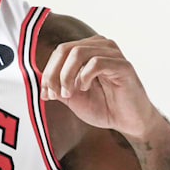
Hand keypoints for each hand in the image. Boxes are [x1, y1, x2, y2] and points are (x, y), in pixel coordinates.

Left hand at [40, 34, 159, 138]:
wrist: (129, 123)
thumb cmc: (104, 107)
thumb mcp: (73, 96)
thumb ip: (57, 85)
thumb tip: (40, 80)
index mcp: (88, 49)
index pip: (60, 51)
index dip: (48, 72)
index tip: (46, 94)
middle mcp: (100, 46)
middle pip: (65, 49)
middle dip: (54, 74)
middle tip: (54, 94)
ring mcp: (113, 53)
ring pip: (77, 53)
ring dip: (66, 76)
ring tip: (68, 93)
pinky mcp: (123, 65)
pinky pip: (96, 63)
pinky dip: (84, 77)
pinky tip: (84, 88)